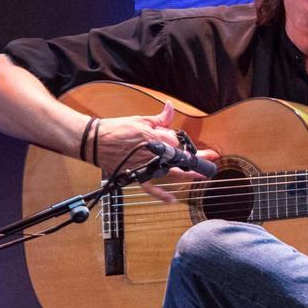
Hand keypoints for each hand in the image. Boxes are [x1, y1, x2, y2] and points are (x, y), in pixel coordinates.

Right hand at [94, 101, 218, 202]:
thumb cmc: (117, 128)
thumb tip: (170, 107)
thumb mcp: (141, 119)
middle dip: (198, 159)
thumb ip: (160, 117)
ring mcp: (146, 165)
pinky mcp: (137, 175)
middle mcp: (154, 153)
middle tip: (212, 159)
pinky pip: (150, 187)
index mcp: (156, 137)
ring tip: (202, 176)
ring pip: (171, 171)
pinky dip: (161, 194)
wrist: (94, 140)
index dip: (188, 144)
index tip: (205, 149)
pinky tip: (172, 200)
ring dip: (188, 175)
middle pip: (180, 157)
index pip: (178, 141)